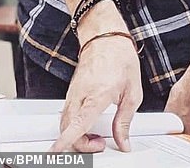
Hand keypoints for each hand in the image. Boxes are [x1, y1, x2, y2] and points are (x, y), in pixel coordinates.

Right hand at [50, 34, 141, 152]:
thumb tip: (123, 142)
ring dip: (77, 135)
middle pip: (68, 128)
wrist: (107, 36)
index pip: (78, 123)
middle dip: (81, 144)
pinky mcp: (71, 91)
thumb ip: (125, 120)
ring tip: (97, 135)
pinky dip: (74, 124)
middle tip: (101, 143)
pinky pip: (67, 113)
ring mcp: (73, 92)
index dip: (67, 140)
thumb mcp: (133, 91)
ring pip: (65, 122)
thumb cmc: (120, 58)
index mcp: (97, 94)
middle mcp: (81, 94)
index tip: (56, 152)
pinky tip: (89, 123)